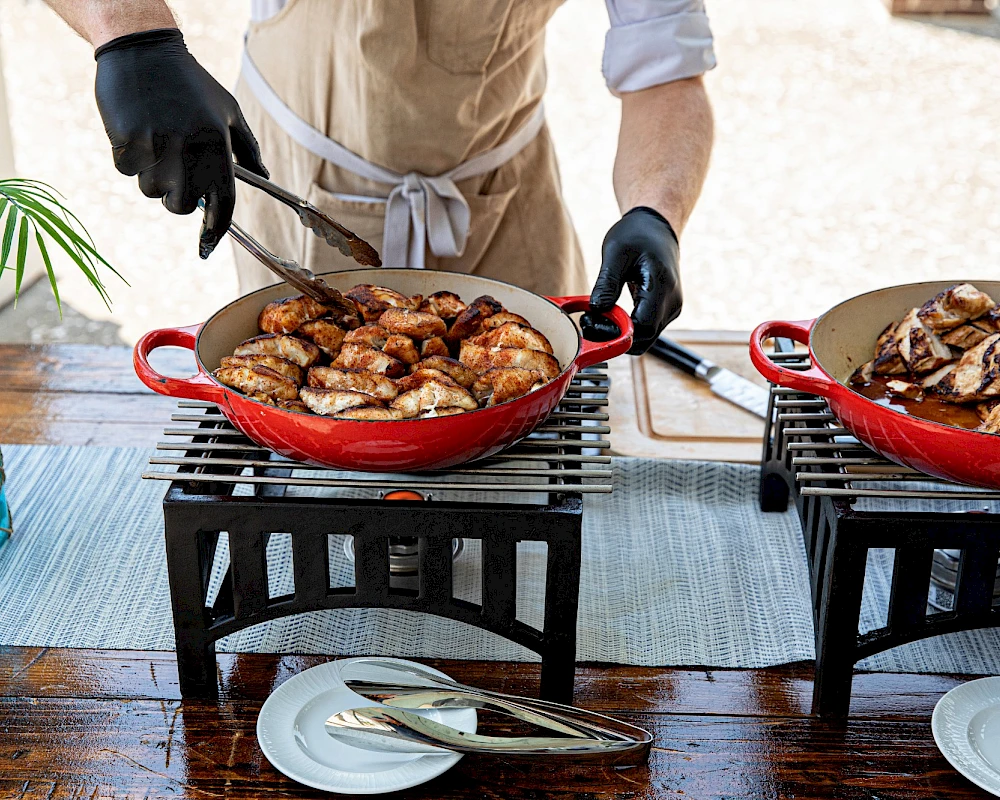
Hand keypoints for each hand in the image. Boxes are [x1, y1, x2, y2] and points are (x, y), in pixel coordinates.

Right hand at [94, 28, 267, 258]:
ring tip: (156, 140)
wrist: (144, 50)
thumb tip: (263, 178)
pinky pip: (127, 170)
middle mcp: (190, 149)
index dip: (215, 230)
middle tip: (175, 171)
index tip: (208, 247)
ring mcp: (157, 145)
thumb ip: (247, 148)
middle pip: (180, 206)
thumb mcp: (228, 110)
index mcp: (218, 145)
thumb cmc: (191, 84)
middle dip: (177, 198)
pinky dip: (129, 157)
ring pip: (151, 190)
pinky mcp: (127, 138)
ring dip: (151, 175)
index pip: (222, 202)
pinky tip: (136, 130)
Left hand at [581, 206, 680, 354]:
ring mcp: (671, 309)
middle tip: (588, 322)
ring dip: (620, 334)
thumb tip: (596, 309)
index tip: (592, 320)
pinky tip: (609, 315)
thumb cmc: (637, 236)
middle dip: (615, 337)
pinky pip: (646, 330)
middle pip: (644, 338)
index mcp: (662, 287)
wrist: (657, 229)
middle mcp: (672, 303)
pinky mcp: (665, 311)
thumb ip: (607, 283)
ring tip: (597, 317)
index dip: (616, 332)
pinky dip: (627, 329)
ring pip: (645, 338)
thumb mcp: (615, 253)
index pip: (643, 327)